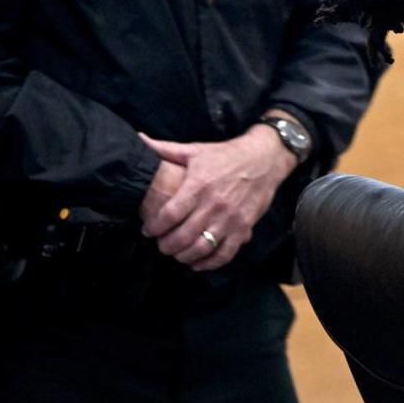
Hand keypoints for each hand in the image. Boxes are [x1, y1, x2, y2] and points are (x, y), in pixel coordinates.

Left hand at [139, 125, 297, 270]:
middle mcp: (214, 204)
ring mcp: (230, 218)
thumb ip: (166, 149)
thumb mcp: (196, 150)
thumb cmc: (226, 155)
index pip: (170, 214)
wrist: (264, 159)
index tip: (147, 230)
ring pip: (202, 247)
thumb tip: (139, 139)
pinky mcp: (244, 227)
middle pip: (183, 236)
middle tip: (160, 245)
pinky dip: (209, 263)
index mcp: (199, 185)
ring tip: (176, 253)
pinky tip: (197, 263)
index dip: (155, 227)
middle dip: (166, 245)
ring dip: (184, 256)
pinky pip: (225, 253)